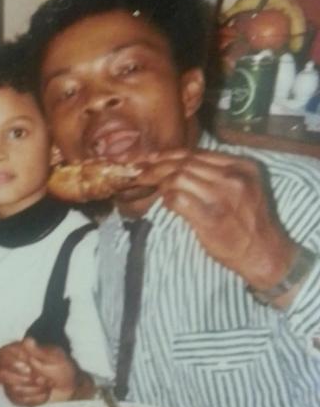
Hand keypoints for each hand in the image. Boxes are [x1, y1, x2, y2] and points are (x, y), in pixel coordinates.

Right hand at [0, 338, 78, 405]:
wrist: (70, 387)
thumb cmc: (62, 367)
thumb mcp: (55, 357)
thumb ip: (39, 351)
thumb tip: (27, 341)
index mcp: (16, 350)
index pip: (1, 357)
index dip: (16, 365)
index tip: (31, 366)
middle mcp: (10, 365)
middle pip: (3, 375)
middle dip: (27, 379)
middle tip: (43, 376)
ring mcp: (11, 382)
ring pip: (12, 389)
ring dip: (35, 389)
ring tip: (45, 383)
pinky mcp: (16, 397)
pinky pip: (18, 401)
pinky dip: (35, 399)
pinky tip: (43, 393)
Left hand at [138, 149, 297, 290]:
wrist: (265, 253)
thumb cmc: (251, 223)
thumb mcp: (245, 188)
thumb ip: (220, 174)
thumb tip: (181, 166)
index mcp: (243, 167)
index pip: (198, 153)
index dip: (171, 154)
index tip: (153, 158)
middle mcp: (234, 177)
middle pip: (186, 163)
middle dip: (158, 165)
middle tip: (141, 171)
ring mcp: (222, 196)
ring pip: (179, 177)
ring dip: (160, 182)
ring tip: (150, 187)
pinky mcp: (210, 216)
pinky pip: (178, 199)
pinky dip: (167, 199)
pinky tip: (167, 204)